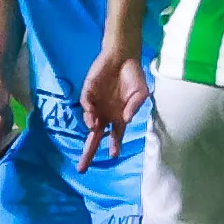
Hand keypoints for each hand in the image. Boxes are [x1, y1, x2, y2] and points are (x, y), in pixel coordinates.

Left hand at [78, 42, 145, 168]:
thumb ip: (135, 106)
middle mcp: (106, 113)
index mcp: (118, 116)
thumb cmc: (134, 75)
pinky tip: (91, 114)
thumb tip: (126, 119)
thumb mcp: (141, 92)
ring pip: (90, 121)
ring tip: (94, 127)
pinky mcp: (88, 91)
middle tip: (82, 168)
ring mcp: (96, 103)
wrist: (123, 55)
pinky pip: (85, 104)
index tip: (114, 156)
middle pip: (96, 136)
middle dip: (89, 152)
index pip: (115, 136)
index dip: (114, 145)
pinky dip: (87, 111)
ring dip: (91, 127)